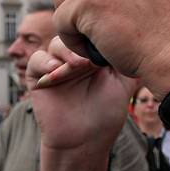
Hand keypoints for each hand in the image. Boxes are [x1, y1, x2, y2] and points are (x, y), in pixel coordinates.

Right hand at [27, 36, 132, 152]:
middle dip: (82, 39)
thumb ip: (125, 58)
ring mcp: (55, 65)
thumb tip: (132, 35)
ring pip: (57, 43)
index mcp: (93, 53)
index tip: (109, 38)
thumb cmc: (107, 113)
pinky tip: (56, 71)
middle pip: (74, 32)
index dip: (98, 30)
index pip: (92, 30)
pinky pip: (37, 60)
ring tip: (78, 65)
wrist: (86, 141)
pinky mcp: (38, 77)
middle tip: (93, 54)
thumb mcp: (124, 82)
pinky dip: (45, 62)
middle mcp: (74, 55)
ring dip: (67, 52)